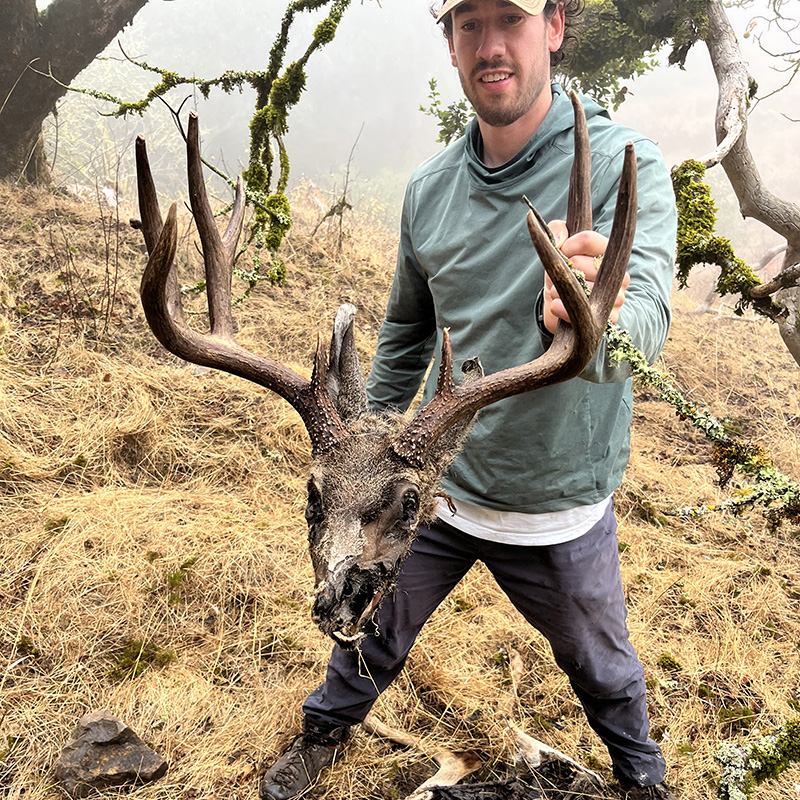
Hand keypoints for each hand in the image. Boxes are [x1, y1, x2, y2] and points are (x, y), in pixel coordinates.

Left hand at [542, 220, 630, 334]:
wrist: (561, 308)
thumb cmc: (563, 274)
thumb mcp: (557, 248)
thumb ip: (557, 231)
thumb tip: (558, 239)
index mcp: (609, 253)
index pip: (590, 240)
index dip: (568, 244)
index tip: (562, 251)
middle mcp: (619, 275)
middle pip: (585, 264)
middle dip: (564, 270)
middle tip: (561, 276)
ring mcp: (618, 298)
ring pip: (586, 289)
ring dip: (562, 290)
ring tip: (556, 291)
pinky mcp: (610, 320)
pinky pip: (586, 313)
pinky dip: (564, 309)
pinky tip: (556, 306)